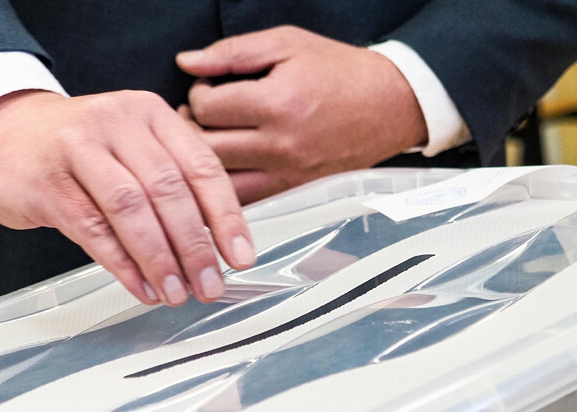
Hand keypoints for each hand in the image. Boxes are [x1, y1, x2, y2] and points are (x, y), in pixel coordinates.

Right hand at [0, 89, 255, 306]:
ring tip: (176, 292)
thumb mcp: (133, 147)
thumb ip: (174, 184)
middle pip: (168, 190)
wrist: (4, 132)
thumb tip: (216, 244)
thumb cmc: (82, 148)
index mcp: (150, 114)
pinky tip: (141, 286)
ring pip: (131, 209)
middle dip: (195, 246)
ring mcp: (77, 149)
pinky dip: (122, 264)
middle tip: (210, 285)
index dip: (226, 216)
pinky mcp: (46, 182)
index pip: (201, 167)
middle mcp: (116, 123)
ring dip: (159, 258)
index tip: (241, 256)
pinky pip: (92, 229)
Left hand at [176, 26, 427, 203]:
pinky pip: (244, 202)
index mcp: (278, 104)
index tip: (208, 88)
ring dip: (203, 165)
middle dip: (190, 131)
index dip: (197, 94)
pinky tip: (224, 168)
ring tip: (207, 142)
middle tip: (195, 117)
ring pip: (219, 184)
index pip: (207, 109)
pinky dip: (225, 188)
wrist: (390, 106)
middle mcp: (281, 146)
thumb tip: (187, 62)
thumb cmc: (340, 72)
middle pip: (205, 151)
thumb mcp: (287, 44)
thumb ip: (232, 52)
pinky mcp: (294, 194)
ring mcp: (288, 176)